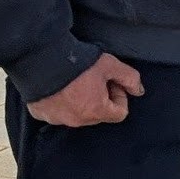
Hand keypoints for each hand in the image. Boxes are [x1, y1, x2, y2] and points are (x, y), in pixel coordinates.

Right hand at [27, 53, 143, 126]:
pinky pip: (57, 112)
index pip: (120, 113)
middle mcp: (76, 121)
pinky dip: (61, 102)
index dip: (119, 96)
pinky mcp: (40, 113)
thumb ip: (130, 78)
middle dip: (102, 99)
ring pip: (78, 114)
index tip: (111, 82)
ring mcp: (56, 119)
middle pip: (99, 114)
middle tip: (94, 80)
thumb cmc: (78, 62)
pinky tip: (59, 86)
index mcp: (95, 111)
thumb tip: (138, 91)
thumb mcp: (110, 65)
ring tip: (76, 81)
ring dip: (81, 101)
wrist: (40, 58)